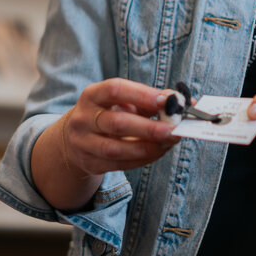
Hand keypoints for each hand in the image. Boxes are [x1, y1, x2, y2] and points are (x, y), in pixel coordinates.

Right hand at [59, 77, 177, 178]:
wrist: (75, 139)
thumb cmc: (107, 114)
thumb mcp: (121, 102)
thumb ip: (148, 100)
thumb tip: (180, 101)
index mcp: (92, 95)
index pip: (114, 90)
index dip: (142, 95)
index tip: (167, 101)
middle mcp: (83, 118)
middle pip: (117, 123)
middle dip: (149, 128)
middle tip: (174, 129)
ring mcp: (83, 143)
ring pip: (116, 149)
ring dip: (148, 147)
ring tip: (169, 142)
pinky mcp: (90, 163)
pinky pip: (119, 165)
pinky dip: (142, 159)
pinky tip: (157, 152)